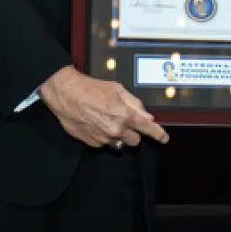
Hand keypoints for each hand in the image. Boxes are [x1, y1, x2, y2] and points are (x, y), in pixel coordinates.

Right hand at [39, 66, 169, 148]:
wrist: (66, 94)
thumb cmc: (90, 88)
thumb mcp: (117, 89)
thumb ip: (134, 103)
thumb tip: (146, 115)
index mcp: (125, 115)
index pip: (148, 129)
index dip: (158, 134)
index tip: (164, 138)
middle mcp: (116, 130)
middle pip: (135, 141)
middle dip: (133, 133)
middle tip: (125, 121)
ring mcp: (104, 138)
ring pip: (119, 143)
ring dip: (117, 135)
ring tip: (106, 120)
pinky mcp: (92, 143)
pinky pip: (104, 143)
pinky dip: (103, 136)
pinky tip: (96, 123)